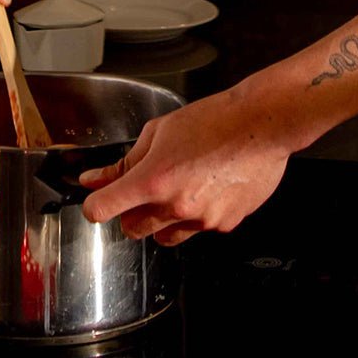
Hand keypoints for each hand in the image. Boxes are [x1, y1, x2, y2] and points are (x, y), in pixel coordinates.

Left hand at [79, 87, 290, 244]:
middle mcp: (174, 205)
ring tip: (179, 191)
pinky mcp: (224, 224)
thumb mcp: (158, 133)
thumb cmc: (214, 121)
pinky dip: (195, 217)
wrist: (263, 125)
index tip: (98, 201)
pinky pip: (197, 230)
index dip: (94, 206)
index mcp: (152, 180)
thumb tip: (96, 179)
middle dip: (130, 213)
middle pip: (131, 229)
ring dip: (161, 221)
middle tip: (144, 191)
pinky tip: (206, 191)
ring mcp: (201, 219)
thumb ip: (124, 162)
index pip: (102, 209)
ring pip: (164, 237)